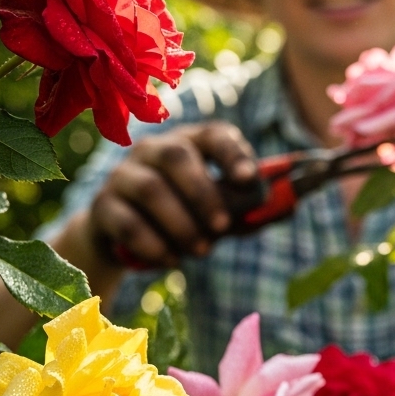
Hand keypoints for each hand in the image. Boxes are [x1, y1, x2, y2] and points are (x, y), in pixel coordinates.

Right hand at [89, 122, 257, 268]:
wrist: (125, 239)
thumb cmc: (184, 217)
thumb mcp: (219, 212)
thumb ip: (249, 209)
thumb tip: (290, 206)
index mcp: (191, 144)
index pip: (214, 134)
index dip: (233, 153)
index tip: (249, 179)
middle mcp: (154, 150)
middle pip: (176, 156)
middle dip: (204, 193)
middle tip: (223, 228)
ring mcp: (123, 175)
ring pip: (150, 189)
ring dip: (181, 223)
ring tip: (202, 250)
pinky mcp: (103, 206)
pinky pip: (127, 221)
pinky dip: (153, 244)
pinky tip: (172, 261)